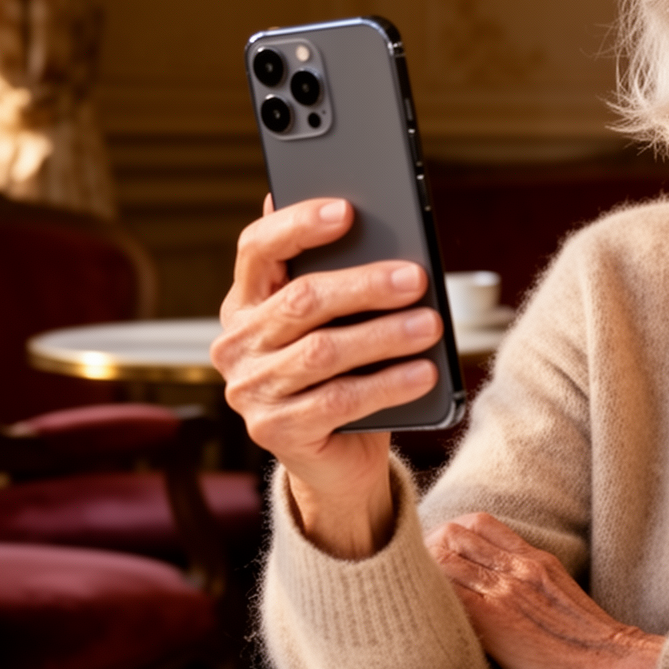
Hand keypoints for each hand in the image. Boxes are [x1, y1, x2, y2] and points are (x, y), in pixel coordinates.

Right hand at [214, 196, 444, 557]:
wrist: (338, 459)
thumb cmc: (343, 373)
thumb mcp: (338, 321)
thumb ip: (337, 272)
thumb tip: (353, 208)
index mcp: (246, 302)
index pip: (258, 248)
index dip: (299, 225)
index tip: (346, 210)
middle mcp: (237, 344)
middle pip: (300, 300)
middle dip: (364, 285)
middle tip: (415, 277)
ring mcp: (250, 391)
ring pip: (322, 351)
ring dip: (383, 335)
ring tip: (430, 324)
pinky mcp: (276, 431)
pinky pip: (338, 400)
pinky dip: (387, 384)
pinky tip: (424, 372)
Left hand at [429, 513, 663, 668]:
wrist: (612, 663)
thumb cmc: (589, 640)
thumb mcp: (561, 591)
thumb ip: (533, 578)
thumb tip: (504, 584)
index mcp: (535, 558)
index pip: (480, 524)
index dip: (452, 532)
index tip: (440, 549)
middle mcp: (518, 568)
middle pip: (455, 535)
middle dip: (430, 548)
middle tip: (419, 570)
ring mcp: (506, 591)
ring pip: (445, 559)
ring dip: (424, 571)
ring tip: (417, 591)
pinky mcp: (495, 620)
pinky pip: (449, 595)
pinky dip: (431, 597)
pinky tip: (425, 612)